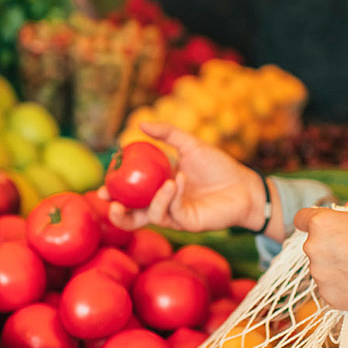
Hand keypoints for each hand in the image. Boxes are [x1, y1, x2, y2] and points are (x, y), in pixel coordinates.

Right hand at [100, 122, 267, 233]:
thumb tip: (140, 124)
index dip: (114, 192)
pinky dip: (171, 196)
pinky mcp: (187, 223)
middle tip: (109, 200)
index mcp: (158, 187)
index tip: (103, 183)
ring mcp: (174, 216)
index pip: (130, 194)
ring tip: (163, 183)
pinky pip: (171, 211)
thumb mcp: (190, 144)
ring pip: (149, 216)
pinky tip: (178, 181)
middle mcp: (163, 204)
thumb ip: (167, 133)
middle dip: (117, 212)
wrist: (243, 185)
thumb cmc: (218, 166)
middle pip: (132, 216)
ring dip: (150, 201)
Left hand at [293, 197, 347, 314]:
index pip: (301, 217)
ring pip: (321, 265)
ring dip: (334, 265)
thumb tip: (346, 207)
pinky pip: (329, 285)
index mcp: (321, 223)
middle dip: (329, 244)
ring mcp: (318, 273)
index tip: (322, 224)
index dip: (311, 219)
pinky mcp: (326, 294)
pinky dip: (340, 284)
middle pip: (314, 243)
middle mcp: (313, 248)